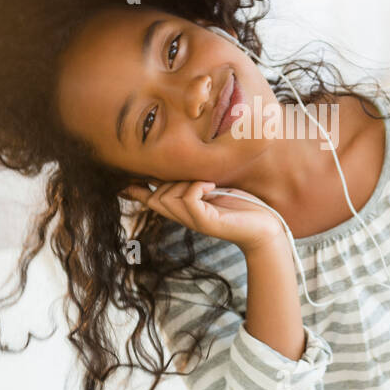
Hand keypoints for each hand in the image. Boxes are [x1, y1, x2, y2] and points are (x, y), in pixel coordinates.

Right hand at [120, 179, 283, 252]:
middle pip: (155, 198)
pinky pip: (188, 200)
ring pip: (168, 199)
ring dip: (185, 184)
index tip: (123, 183)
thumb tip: (178, 162)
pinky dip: (197, 188)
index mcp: (182, 208)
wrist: (265, 227)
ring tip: (206, 184)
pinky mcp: (206, 224)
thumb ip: (194, 179)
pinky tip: (211, 187)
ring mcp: (193, 222)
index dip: (135, 191)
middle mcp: (184, 217)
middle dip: (169, 182)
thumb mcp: (213, 187)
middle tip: (197, 180)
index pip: (149, 200)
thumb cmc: (243, 204)